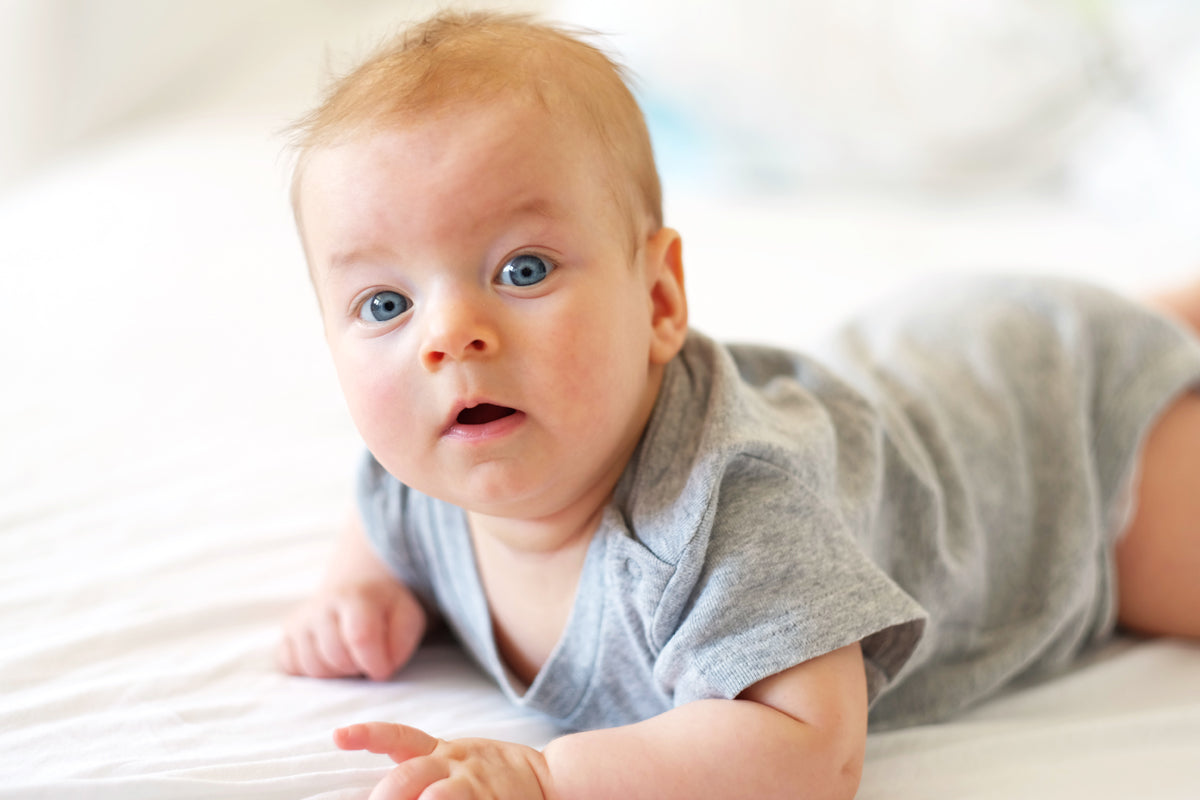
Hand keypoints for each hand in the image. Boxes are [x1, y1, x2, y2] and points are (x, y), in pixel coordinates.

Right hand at [277, 579, 425, 680]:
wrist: (358, 584)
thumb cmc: (386, 607)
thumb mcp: (407, 617)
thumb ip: (401, 643)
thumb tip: (379, 672)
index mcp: (355, 597)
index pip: (360, 638)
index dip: (375, 662)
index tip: (384, 668)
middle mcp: (321, 606)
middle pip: (335, 657)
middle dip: (356, 667)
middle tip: (366, 657)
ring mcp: (300, 620)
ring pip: (312, 667)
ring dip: (335, 672)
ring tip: (349, 656)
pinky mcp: (286, 634)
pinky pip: (290, 667)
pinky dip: (310, 671)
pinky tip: (327, 657)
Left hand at [336, 722, 554, 799]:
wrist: (548, 778)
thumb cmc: (490, 774)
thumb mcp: (455, 759)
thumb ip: (418, 769)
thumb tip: (378, 790)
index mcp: (441, 752)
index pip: (399, 737)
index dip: (368, 734)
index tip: (338, 735)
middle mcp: (455, 765)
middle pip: (411, 775)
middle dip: (387, 794)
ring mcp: (474, 787)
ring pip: (441, 796)